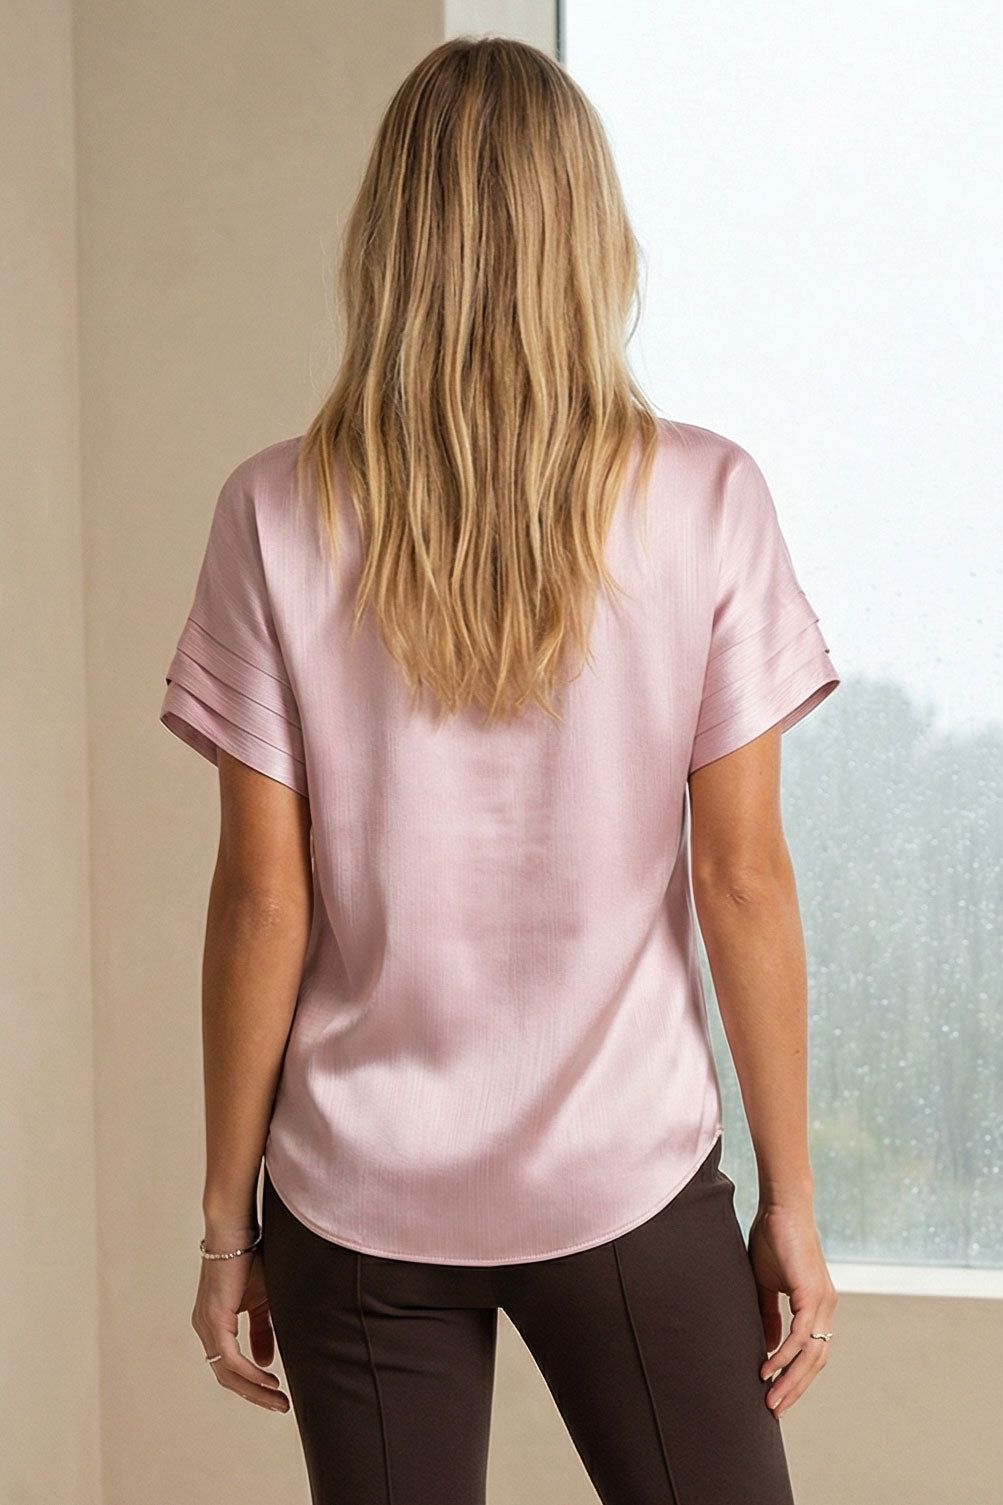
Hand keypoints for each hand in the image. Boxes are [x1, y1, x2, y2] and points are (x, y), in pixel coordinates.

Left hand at [191, 1234, 289, 1413]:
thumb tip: (267, 1362)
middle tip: (280, 1406)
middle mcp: (204, 1328)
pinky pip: (231, 1358)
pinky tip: (269, 1379)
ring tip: (279, 1399)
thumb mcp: (262, 1300)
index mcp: (213, 1323)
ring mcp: (206, 1325)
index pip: (229, 1366)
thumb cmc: (251, 1257)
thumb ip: (263, 1330)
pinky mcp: (214, 1319)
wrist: (237, 1228)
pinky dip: (250, 1373)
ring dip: (255, 1390)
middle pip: (227, 1377)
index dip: (251, 1385)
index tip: (276, 1395)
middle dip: (255, 1395)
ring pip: (228, 1373)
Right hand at [747, 1203, 837, 1419]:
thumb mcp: (766, 1283)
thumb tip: (768, 1347)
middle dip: (795, 1388)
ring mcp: (822, 1303)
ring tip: (770, 1399)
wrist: (782, 1206)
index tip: (777, 1395)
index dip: (796, 1376)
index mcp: (816, 1306)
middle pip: (816, 1362)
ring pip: (811, 1355)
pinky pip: (800, 1336)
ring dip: (791, 1380)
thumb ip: (768, 1314)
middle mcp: (825, 1309)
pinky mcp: (812, 1295)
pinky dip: (784, 1355)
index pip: (811, 1352)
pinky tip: (768, 1367)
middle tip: (774, 1409)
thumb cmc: (772, 1238)